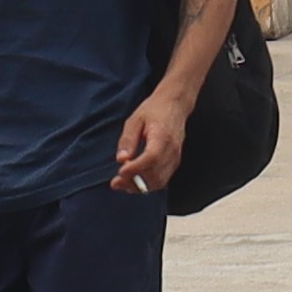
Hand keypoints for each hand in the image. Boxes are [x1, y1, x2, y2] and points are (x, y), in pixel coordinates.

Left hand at [112, 81, 193, 195]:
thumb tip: (121, 159)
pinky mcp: (175, 162)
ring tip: (123, 184)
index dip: (135, 169)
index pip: (151, 158)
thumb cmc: (155, 110)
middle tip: (116, 183)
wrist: (175, 104)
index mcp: (162, 137)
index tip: (120, 172)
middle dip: (134, 182)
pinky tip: (135, 181)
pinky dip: (148, 184)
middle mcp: (172, 150)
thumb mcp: (135, 120)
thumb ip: (127, 139)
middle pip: (155, 175)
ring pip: (159, 181)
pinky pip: (163, 179)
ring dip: (140, 187)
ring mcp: (175, 157)